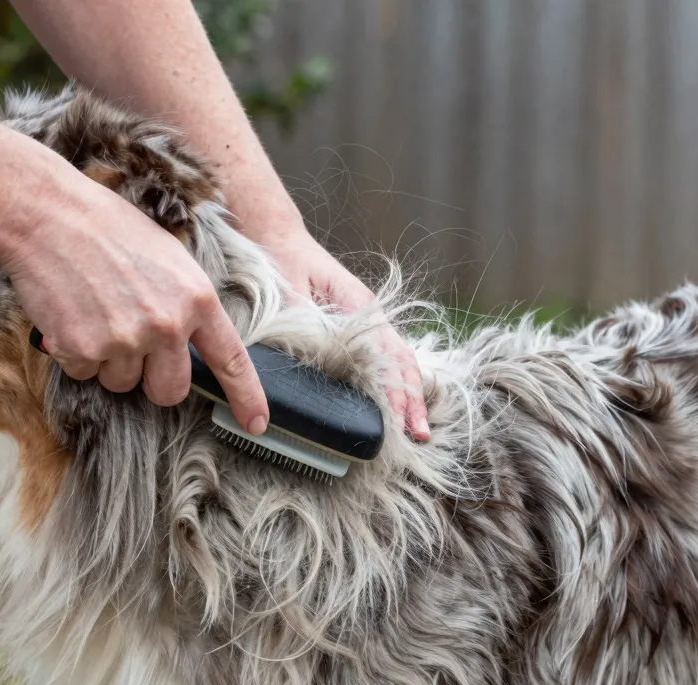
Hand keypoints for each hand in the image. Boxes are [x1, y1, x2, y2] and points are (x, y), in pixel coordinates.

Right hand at [0, 178, 269, 434]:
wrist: (48, 215)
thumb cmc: (110, 230)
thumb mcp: (170, 260)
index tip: (255, 423)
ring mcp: (124, 340)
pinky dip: (76, 354)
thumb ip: (187, 305)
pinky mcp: (83, 349)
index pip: (231, 360)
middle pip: (170, 391)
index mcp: (197, 299)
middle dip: (152, 381)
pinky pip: (85, 374)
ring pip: (122, 384)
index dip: (246, 397)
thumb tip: (192, 346)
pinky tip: (72, 315)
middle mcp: (166, 325)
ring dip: (109, 362)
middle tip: (133, 347)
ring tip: (97, 314)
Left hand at [259, 227, 429, 440]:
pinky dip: (396, 383)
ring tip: (415, 429)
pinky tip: (399, 405)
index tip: (404, 420)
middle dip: (413, 400)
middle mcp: (371, 315)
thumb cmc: (283, 259)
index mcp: (359, 306)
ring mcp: (368, 322)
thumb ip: (304, 323)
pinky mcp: (358, 328)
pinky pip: (385, 358)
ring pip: (399, 362)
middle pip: (403, 362)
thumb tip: (316, 359)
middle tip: (420, 436)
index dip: (397, 391)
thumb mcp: (288, 290)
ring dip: (408, 395)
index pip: (389, 356)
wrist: (278, 235)